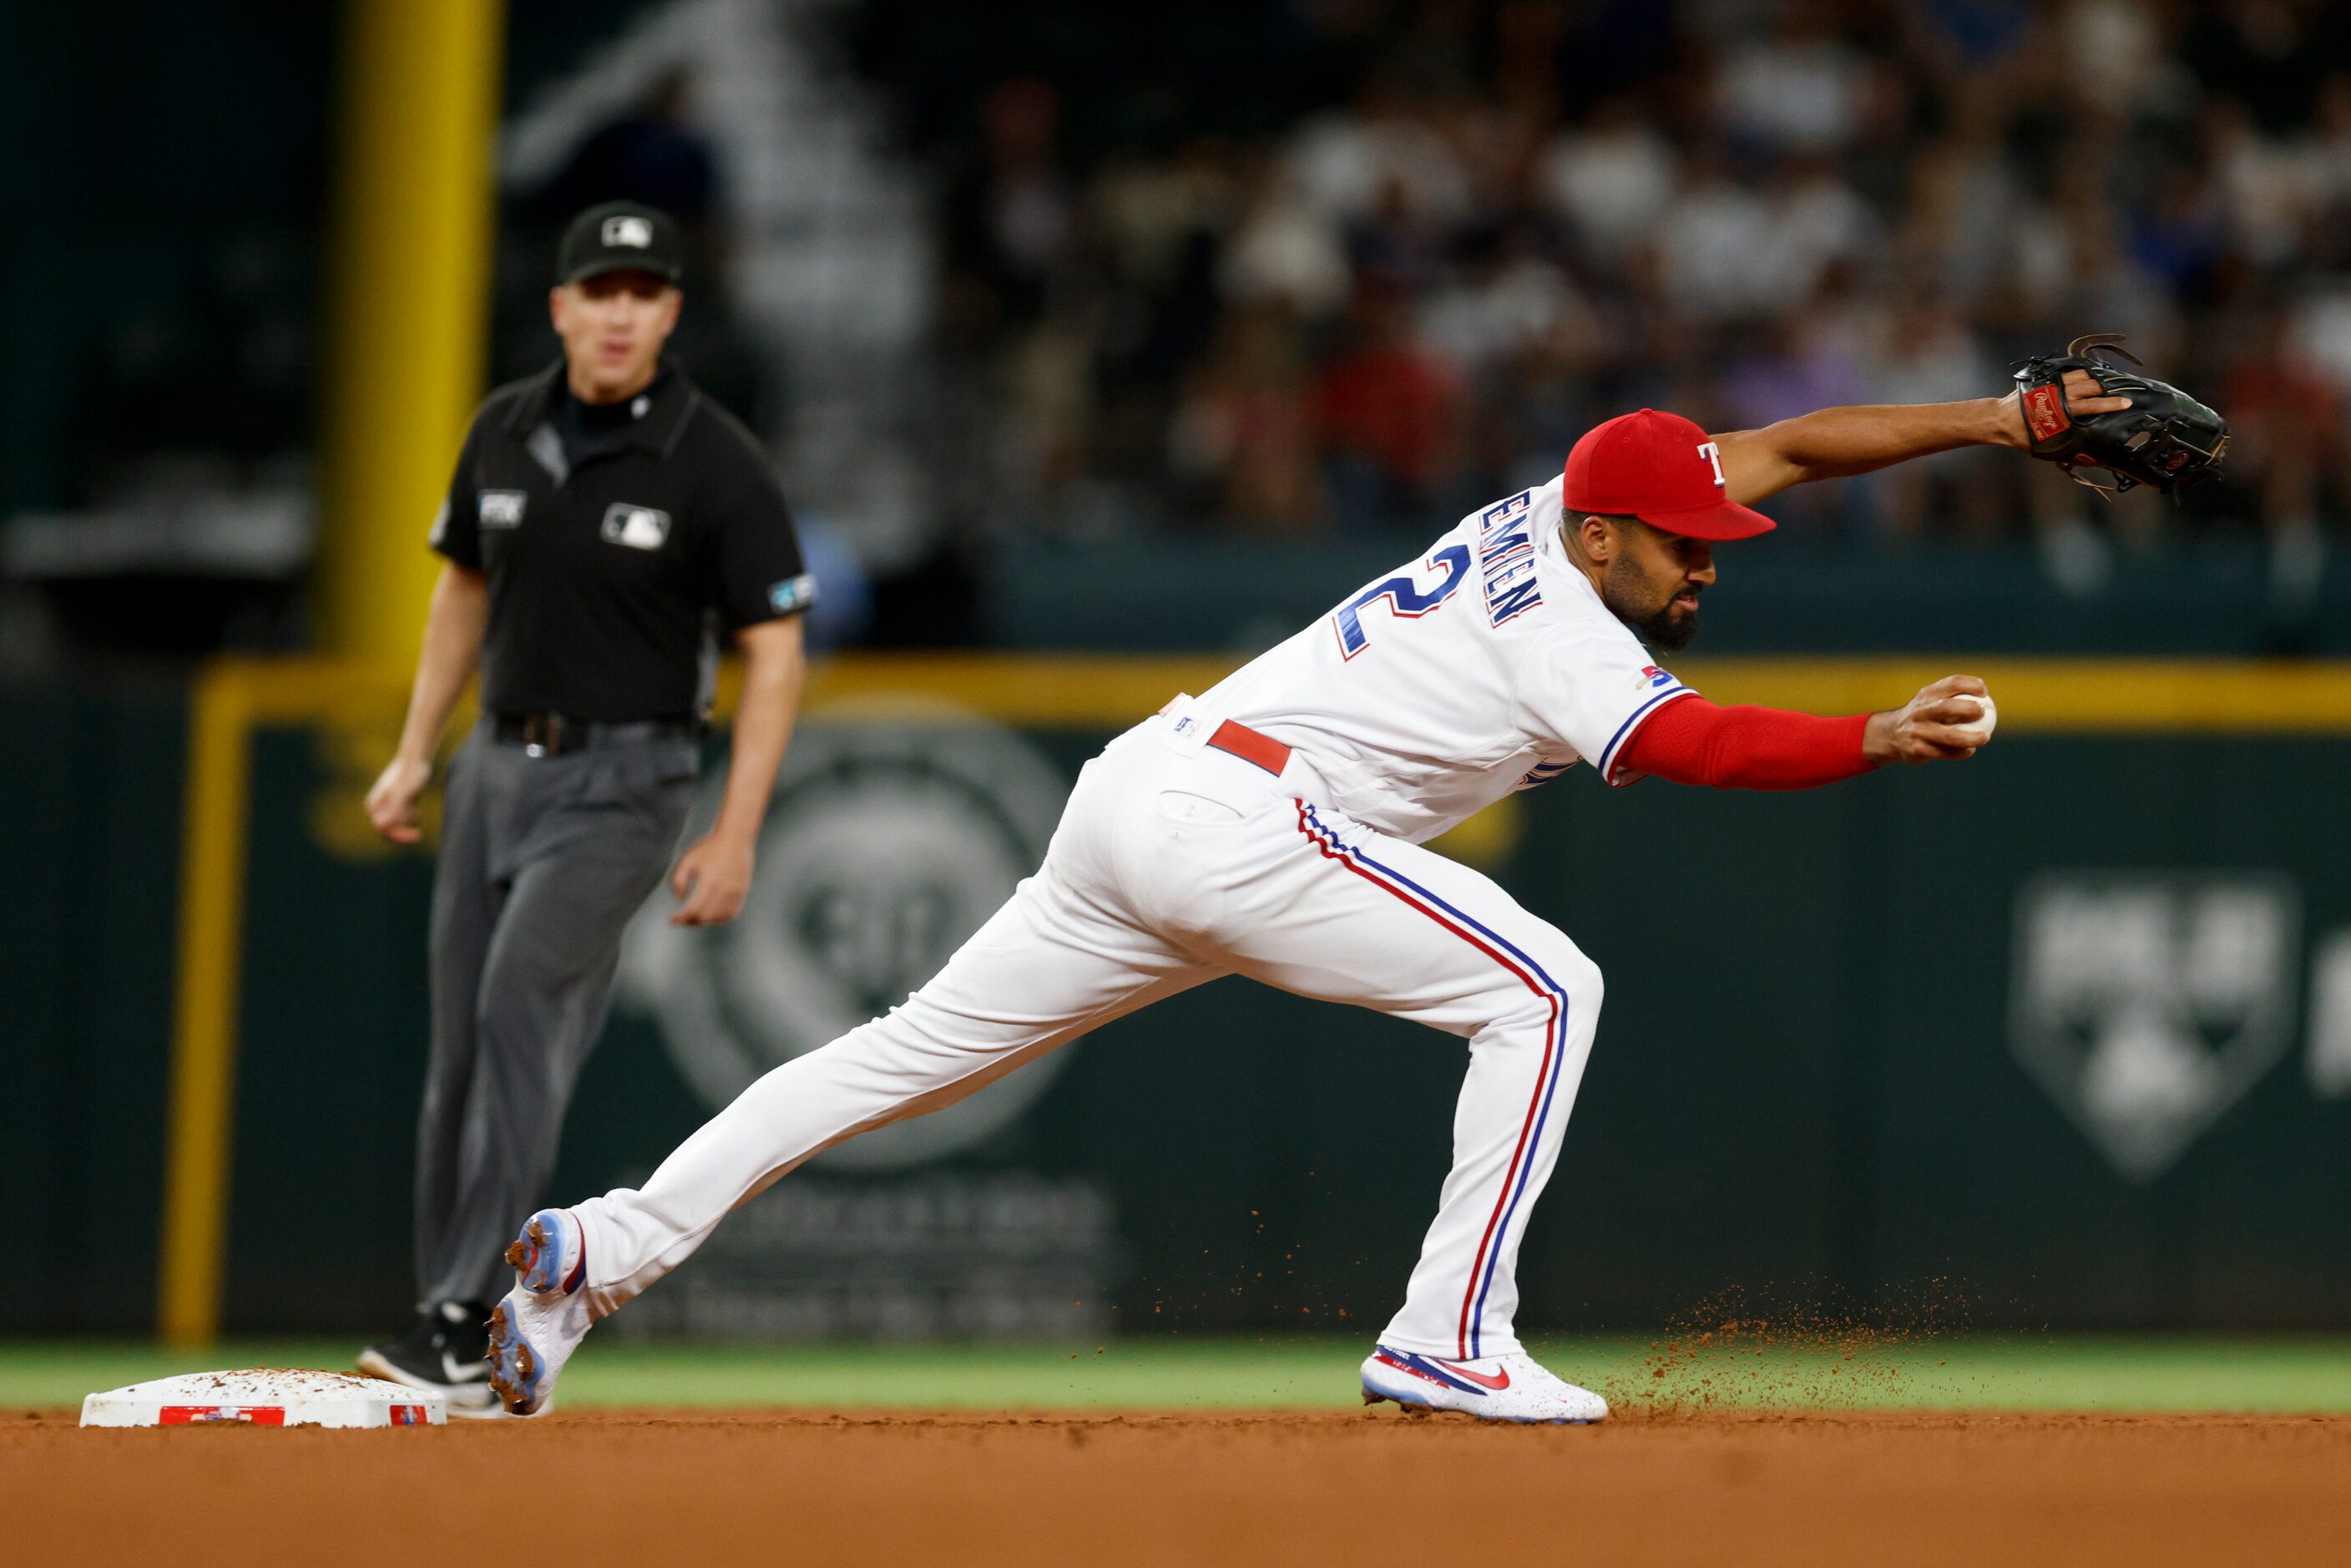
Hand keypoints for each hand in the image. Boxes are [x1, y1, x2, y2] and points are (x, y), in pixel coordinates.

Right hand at [364, 754, 433, 843]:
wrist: (416, 756)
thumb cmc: (411, 774)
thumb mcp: (405, 793)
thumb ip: (395, 809)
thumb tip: (383, 825)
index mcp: (374, 804)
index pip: (383, 829)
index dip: (398, 835)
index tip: (416, 835)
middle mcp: (377, 805)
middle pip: (388, 830)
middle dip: (402, 833)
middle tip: (418, 835)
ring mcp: (387, 803)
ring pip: (396, 824)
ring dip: (407, 822)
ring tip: (415, 809)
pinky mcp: (398, 801)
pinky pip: (401, 818)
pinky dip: (410, 817)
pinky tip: (416, 808)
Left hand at [670, 830, 754, 925]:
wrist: (735, 838)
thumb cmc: (708, 848)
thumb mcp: (688, 859)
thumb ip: (678, 880)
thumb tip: (680, 899)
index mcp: (708, 881)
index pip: (693, 909)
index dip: (681, 918)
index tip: (672, 919)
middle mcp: (724, 889)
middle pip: (705, 917)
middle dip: (690, 921)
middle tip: (682, 919)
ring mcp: (735, 892)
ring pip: (719, 918)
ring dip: (705, 921)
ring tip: (695, 917)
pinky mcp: (742, 892)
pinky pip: (731, 914)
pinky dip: (719, 919)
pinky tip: (710, 915)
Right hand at [1864, 675, 1992, 765]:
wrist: (1890, 734)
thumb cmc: (1921, 715)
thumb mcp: (1929, 700)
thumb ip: (1952, 697)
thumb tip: (1986, 699)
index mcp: (1926, 695)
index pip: (1951, 683)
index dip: (1970, 685)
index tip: (1984, 692)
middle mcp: (1920, 711)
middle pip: (1946, 707)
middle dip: (1968, 709)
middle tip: (1984, 712)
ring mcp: (1917, 731)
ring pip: (1948, 736)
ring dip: (1970, 737)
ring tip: (1985, 738)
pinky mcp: (1917, 750)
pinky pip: (1944, 753)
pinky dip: (1960, 752)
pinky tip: (1970, 750)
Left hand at [1994, 367, 2132, 449]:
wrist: (1999, 420)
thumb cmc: (2023, 436)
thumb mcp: (2046, 447)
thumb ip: (2069, 450)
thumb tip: (2090, 458)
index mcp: (2062, 410)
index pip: (2093, 405)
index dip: (2111, 404)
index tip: (2126, 403)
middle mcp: (2060, 393)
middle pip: (2092, 386)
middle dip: (2106, 390)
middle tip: (2118, 394)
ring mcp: (2053, 383)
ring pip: (2083, 376)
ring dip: (2095, 380)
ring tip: (2105, 386)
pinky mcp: (2047, 377)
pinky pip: (2070, 372)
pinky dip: (2082, 374)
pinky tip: (2088, 378)